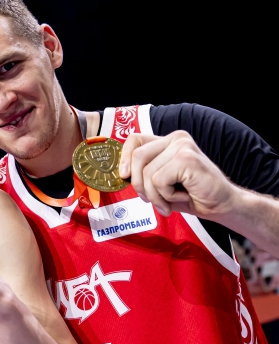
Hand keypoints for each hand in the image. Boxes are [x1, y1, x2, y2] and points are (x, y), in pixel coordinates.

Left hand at [119, 131, 235, 217]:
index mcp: (167, 141)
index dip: (124, 158)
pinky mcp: (187, 159)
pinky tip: (183, 194)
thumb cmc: (190, 195)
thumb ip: (143, 173)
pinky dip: (166, 195)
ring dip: (155, 195)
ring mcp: (182, 147)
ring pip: (147, 173)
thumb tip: (122, 173)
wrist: (221, 205)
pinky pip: (159, 181)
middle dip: (139, 184)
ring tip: (170, 199)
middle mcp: (176, 139)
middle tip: (151, 199)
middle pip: (137, 157)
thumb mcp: (160, 182)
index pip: (134, 139)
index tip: (125, 176)